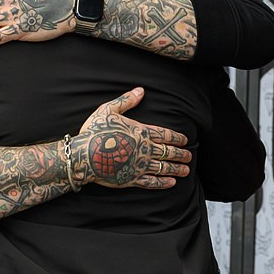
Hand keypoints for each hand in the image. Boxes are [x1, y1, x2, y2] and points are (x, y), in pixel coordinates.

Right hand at [66, 88, 190, 190]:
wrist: (84, 155)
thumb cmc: (95, 131)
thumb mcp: (108, 110)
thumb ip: (126, 100)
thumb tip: (141, 90)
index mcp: (140, 132)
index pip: (165, 135)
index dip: (177, 137)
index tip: (185, 140)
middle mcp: (144, 149)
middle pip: (168, 152)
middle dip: (180, 154)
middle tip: (189, 156)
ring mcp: (139, 165)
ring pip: (163, 167)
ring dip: (176, 169)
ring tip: (186, 170)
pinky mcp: (132, 179)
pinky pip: (151, 182)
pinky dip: (163, 183)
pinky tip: (171, 183)